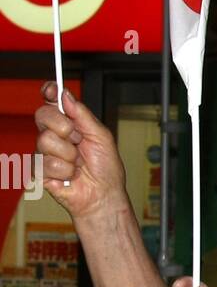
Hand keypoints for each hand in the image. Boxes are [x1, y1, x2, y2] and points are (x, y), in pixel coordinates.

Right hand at [34, 82, 127, 221]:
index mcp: (70, 123)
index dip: (50, 92)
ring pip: (45, 140)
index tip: (52, 90)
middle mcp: (55, 135)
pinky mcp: (40, 170)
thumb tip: (66, 95)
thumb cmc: (106, 170)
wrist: (104, 196)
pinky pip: (45, 162)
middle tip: (78, 140)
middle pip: (42, 115)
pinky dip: (65, 170)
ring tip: (78, 163)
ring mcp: (46, 152)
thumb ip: (83, 115)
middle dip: (64, 127)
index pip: (52, 102)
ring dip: (68, 154)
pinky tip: (71, 175)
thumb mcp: (101, 136)